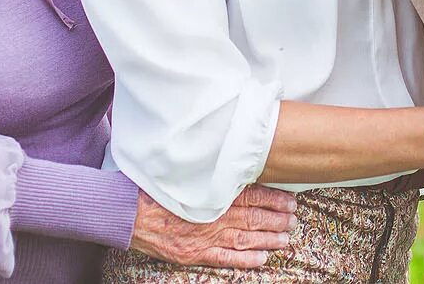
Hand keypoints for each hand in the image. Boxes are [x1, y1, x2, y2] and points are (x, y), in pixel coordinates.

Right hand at [128, 185, 294, 269]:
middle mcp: (214, 216)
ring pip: (246, 239)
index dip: (274, 199)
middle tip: (294, 219)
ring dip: (268, 239)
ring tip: (285, 239)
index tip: (290, 200)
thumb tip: (231, 164)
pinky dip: (246, 260)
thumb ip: (210, 174)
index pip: (252, 195)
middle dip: (277, 219)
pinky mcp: (196, 255)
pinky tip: (262, 259)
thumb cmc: (157, 189)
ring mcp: (206, 237)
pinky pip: (226, 259)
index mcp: (214, 194)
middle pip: (254, 218)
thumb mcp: (186, 173)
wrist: (130, 213)